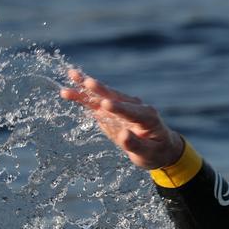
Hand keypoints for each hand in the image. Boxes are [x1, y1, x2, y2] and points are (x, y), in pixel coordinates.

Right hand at [59, 69, 184, 169]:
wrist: (160, 147)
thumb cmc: (155, 152)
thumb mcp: (148, 153)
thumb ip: (135, 145)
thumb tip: (123, 135)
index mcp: (147, 117)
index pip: (131, 112)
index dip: (118, 108)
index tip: (105, 104)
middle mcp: (135, 106)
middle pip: (115, 96)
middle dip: (100, 90)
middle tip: (87, 82)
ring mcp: (123, 105)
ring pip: (103, 94)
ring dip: (87, 86)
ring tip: (71, 75)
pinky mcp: (112, 109)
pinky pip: (96, 101)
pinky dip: (84, 95)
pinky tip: (68, 90)